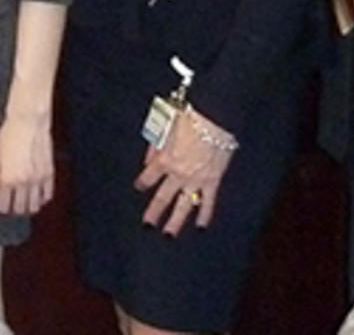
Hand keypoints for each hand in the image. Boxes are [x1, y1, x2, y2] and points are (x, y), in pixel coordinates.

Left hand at [0, 108, 54, 215]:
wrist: (28, 122)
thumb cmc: (9, 136)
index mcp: (7, 179)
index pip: (4, 206)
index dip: (1, 207)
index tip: (2, 204)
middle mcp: (23, 182)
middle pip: (20, 209)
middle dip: (14, 209)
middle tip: (12, 204)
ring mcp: (38, 180)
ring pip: (35, 206)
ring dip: (28, 206)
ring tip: (24, 201)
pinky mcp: (50, 174)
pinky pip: (47, 196)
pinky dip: (42, 199)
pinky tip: (37, 195)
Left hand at [136, 105, 234, 234]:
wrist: (214, 117)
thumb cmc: (189, 117)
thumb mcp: (163, 126)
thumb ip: (154, 146)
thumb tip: (147, 163)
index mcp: (163, 159)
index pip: (148, 177)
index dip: (142, 182)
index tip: (139, 187)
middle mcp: (177, 173)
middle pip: (162, 197)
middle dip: (153, 212)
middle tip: (147, 226)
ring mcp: (195, 179)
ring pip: (183, 205)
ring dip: (175, 222)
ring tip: (168, 236)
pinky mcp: (213, 180)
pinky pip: (208, 202)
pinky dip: (205, 215)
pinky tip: (201, 227)